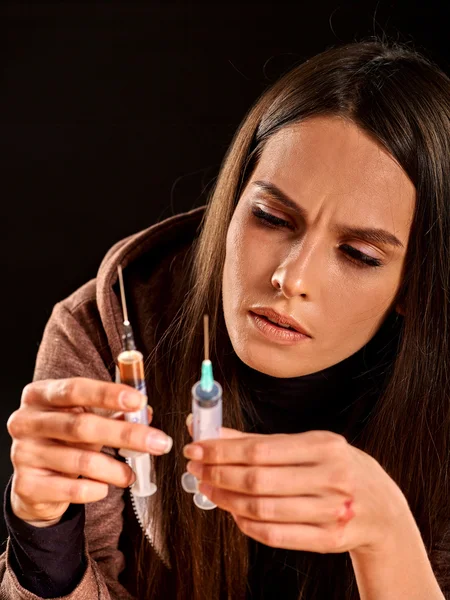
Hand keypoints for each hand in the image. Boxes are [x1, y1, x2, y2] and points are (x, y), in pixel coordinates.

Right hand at [7, 377, 171, 525]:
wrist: (32, 481)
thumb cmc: (63, 440)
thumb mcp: (83, 418)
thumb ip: (112, 412)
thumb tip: (146, 412)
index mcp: (40, 395)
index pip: (76, 389)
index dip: (109, 394)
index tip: (139, 401)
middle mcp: (26, 421)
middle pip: (82, 426)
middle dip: (126, 434)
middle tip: (158, 442)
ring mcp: (23, 453)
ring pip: (80, 461)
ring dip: (115, 469)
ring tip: (131, 474)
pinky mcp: (26, 485)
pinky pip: (72, 489)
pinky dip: (96, 489)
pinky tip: (104, 487)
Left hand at [183, 426, 410, 554]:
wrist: (382, 508)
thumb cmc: (336, 468)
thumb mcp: (307, 445)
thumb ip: (260, 441)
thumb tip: (213, 433)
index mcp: (324, 446)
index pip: (260, 449)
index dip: (222, 450)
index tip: (195, 448)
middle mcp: (331, 478)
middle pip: (258, 479)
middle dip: (218, 473)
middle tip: (195, 469)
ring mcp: (332, 512)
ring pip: (263, 509)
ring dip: (226, 499)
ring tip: (208, 489)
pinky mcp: (329, 540)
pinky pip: (276, 535)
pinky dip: (247, 524)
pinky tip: (233, 512)